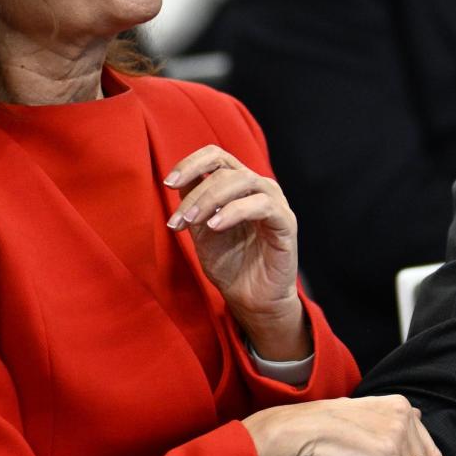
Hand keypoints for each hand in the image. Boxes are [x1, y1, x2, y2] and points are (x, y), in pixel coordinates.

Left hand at [164, 145, 307, 360]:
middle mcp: (258, 187)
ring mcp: (274, 203)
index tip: (168, 183)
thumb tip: (179, 181)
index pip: (216, 156)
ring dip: (210, 199)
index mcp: (239, 185)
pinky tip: (215, 226)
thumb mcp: (201, 230)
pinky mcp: (286, 222)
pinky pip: (262, 205)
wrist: (250, 299)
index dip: (191, 163)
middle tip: (178, 220)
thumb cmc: (229, 264)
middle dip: (195, 193)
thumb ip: (193, 204)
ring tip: (192, 222)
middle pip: (224, 168)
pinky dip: (234, 212)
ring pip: (242, 180)